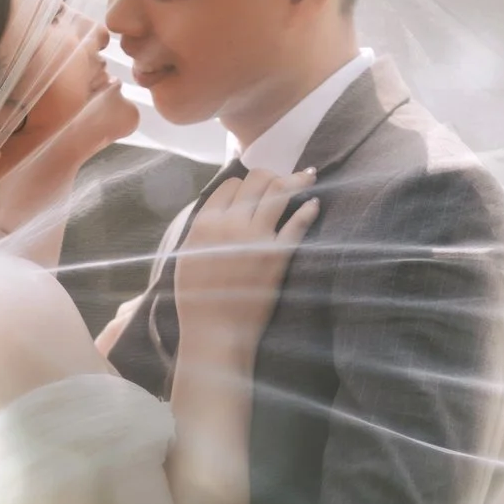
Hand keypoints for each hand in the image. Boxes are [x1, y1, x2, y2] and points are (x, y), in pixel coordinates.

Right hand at [175, 169, 319, 344]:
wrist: (216, 329)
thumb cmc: (197, 298)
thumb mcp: (188, 255)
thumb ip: (203, 229)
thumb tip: (219, 210)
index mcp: (206, 223)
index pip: (230, 185)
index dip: (242, 184)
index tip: (252, 189)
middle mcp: (232, 224)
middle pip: (257, 180)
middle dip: (270, 174)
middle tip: (281, 178)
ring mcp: (258, 238)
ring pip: (279, 192)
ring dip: (297, 179)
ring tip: (309, 175)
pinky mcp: (279, 256)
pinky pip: (298, 224)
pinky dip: (309, 210)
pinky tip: (315, 204)